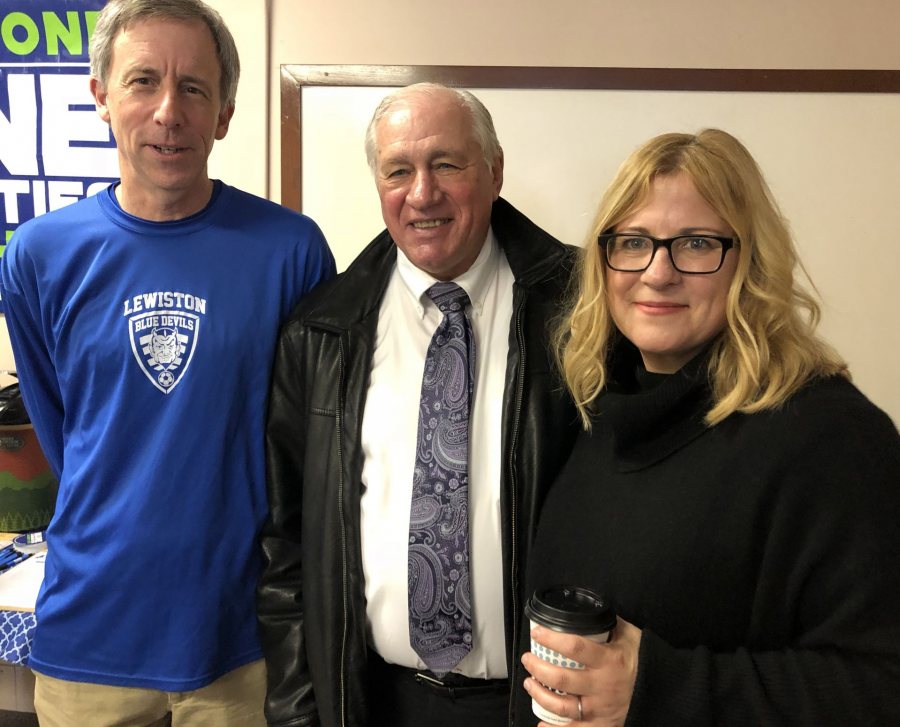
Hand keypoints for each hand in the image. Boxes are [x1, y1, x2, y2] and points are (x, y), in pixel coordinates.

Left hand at [521, 617, 640, 725]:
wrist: (665, 691)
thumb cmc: (645, 661)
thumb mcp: (631, 636)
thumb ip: (610, 623)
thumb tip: (590, 608)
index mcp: (609, 661)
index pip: (575, 647)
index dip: (552, 639)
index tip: (537, 632)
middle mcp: (602, 686)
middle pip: (562, 679)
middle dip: (538, 668)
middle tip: (527, 659)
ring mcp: (601, 708)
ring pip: (563, 706)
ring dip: (540, 694)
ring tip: (529, 683)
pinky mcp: (602, 724)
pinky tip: (541, 726)